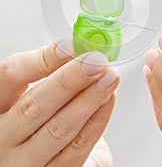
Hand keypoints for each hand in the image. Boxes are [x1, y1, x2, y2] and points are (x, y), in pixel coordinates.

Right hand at [0, 41, 118, 165]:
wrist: (32, 160)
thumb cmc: (32, 120)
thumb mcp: (29, 93)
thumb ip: (47, 71)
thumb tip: (76, 49)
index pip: (11, 76)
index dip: (42, 60)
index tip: (70, 47)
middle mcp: (3, 137)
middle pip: (34, 105)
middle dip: (70, 80)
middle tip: (96, 62)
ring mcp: (24, 163)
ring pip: (58, 130)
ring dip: (89, 100)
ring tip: (110, 77)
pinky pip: (76, 149)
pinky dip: (96, 122)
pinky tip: (108, 100)